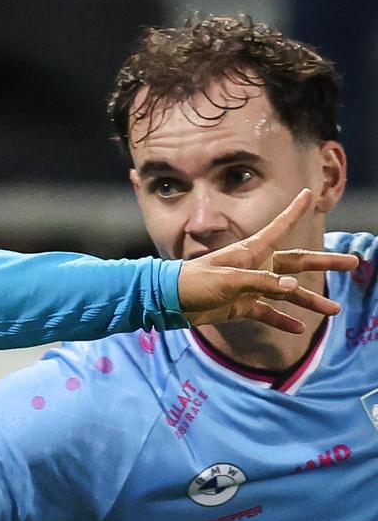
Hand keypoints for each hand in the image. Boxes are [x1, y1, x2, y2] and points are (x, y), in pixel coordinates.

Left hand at [176, 188, 360, 332]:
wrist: (168, 303)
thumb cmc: (194, 283)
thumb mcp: (229, 280)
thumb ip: (262, 283)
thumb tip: (295, 289)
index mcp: (251, 252)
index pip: (279, 227)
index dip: (294, 211)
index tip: (307, 192)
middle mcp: (255, 267)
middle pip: (298, 263)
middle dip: (325, 263)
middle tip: (353, 262)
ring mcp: (249, 287)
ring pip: (287, 293)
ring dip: (310, 301)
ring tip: (333, 311)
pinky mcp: (240, 306)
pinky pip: (267, 313)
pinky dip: (282, 320)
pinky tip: (299, 328)